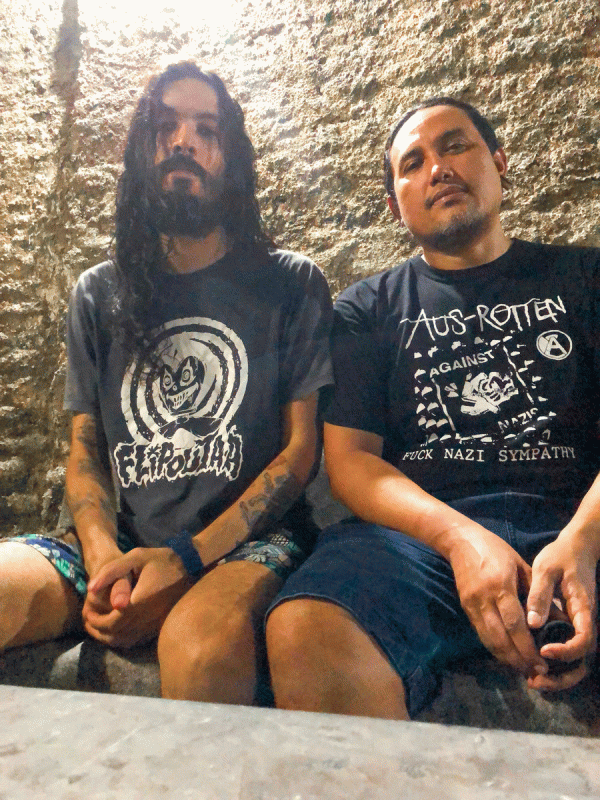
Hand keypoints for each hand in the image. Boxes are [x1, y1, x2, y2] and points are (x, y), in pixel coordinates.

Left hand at [84, 547, 192, 647]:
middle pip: (115, 634)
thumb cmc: (161, 560)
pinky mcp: (159, 628)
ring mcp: (154, 626)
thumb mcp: (135, 557)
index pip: (109, 622)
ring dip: (107, 637)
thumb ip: (111, 571)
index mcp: (138, 603)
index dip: (94, 620)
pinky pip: (135, 641)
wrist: (191, 567)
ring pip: (124, 641)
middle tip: (87, 619)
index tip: (86, 611)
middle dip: (96, 629)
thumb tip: (90, 589)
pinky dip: (120, 639)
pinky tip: (115, 630)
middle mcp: (147, 619)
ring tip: (97, 626)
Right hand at [449, 528, 547, 676]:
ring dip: (505, 658)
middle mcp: (484, 600)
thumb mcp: (520, 565)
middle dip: (518, 659)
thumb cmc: (496, 550)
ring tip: (522, 669)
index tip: (541, 663)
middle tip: (534, 673)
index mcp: (501, 587)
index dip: (527, 647)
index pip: (514, 624)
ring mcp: (472, 605)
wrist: (461, 541)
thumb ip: (536, 593)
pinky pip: (481, 633)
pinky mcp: (465, 608)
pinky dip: (494, 648)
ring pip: (488, 640)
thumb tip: (556, 618)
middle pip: (500, 638)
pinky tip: (507, 655)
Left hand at [526, 535, 596, 690]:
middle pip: (583, 660)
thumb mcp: (546, 569)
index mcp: (583, 608)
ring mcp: (579, 626)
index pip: (584, 639)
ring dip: (558, 676)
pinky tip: (532, 664)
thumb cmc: (561, 556)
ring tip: (532, 680)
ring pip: (576, 662)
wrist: (577, 548)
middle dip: (562, 676)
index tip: (543, 651)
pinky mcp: (571, 627)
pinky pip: (568, 652)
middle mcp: (585, 622)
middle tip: (535, 680)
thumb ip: (540, 594)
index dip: (566, 651)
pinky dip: (555, 665)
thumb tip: (532, 623)